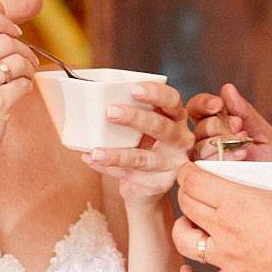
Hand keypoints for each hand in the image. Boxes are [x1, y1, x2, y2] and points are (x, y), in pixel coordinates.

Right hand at [0, 1, 36, 164]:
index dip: (3, 19)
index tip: (13, 33)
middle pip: (5, 39)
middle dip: (22, 49)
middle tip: (25, 63)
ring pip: (18, 60)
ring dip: (27, 69)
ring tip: (20, 80)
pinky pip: (24, 83)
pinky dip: (26, 88)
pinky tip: (15, 96)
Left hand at [86, 81, 192, 204]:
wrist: (149, 183)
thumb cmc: (145, 145)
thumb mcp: (145, 126)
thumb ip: (131, 112)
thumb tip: (94, 100)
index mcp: (176, 118)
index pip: (172, 100)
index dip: (155, 93)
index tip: (134, 88)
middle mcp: (179, 140)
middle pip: (161, 126)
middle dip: (135, 118)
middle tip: (110, 112)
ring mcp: (170, 164)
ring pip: (142, 158)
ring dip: (117, 155)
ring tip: (96, 152)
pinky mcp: (157, 183)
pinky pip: (129, 175)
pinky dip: (108, 168)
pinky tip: (92, 160)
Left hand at [173, 161, 271, 271]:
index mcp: (236, 202)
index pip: (193, 181)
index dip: (187, 171)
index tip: (190, 168)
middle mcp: (223, 230)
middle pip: (187, 205)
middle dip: (186, 192)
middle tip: (196, 188)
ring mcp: (226, 258)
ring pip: (185, 242)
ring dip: (182, 229)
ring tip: (190, 223)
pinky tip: (188, 271)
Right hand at [186, 83, 271, 163]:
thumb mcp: (262, 132)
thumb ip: (244, 111)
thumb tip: (227, 88)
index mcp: (217, 126)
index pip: (198, 108)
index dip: (204, 103)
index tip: (218, 104)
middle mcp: (206, 143)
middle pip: (199, 126)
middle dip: (220, 124)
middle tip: (240, 127)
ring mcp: (204, 162)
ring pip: (200, 145)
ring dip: (223, 142)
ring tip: (245, 146)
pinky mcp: (206, 179)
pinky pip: (204, 164)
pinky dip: (223, 158)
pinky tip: (240, 157)